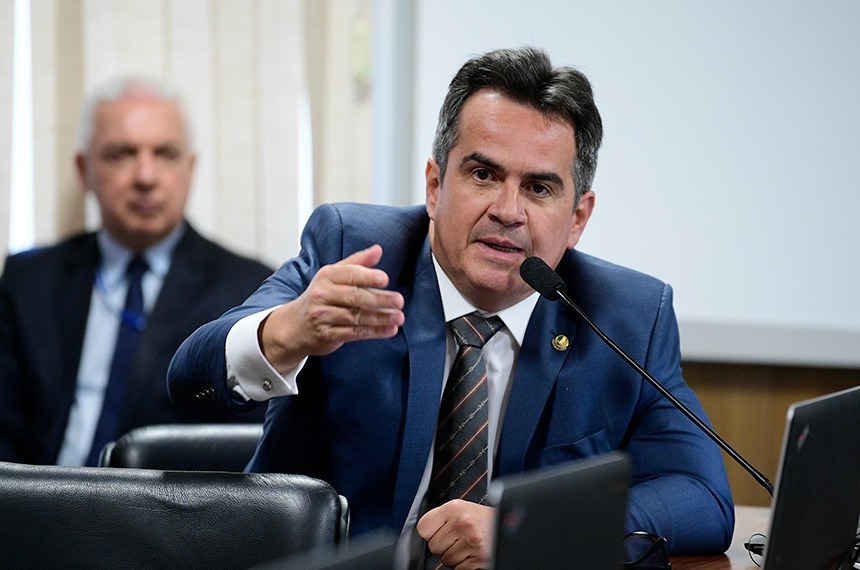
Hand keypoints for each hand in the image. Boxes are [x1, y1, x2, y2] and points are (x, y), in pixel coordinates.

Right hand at [260, 245, 404, 370]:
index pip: (350, 274)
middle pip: (355, 297)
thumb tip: (378, 250)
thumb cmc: (321, 296)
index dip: (368, 276)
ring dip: (380, 318)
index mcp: (327, 276)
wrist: (295, 325)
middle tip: (399, 300)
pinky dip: (374, 332)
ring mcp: (324, 316)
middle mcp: (323, 295)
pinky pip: (355, 333)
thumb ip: (358, 262)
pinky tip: (390, 330)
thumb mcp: (334, 275)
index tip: (385, 279)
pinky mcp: (327, 335)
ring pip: (356, 317)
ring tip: (399, 317)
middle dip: (379, 299)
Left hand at [417, 499, 494, 569]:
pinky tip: (475, 554)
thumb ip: (444, 517)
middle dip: (445, 546)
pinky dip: (466, 565)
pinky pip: (459, 569)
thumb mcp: (464, 508)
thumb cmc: (487, 520)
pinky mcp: (478, 560)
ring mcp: (471, 542)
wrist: (512, 526)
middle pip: (434, 547)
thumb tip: (424, 532)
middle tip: (460, 539)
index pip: (423, 527)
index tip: (438, 532)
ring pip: (446, 560)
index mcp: (455, 508)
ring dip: (456, 557)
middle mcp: (462, 523)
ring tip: (470, 545)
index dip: (430, 533)